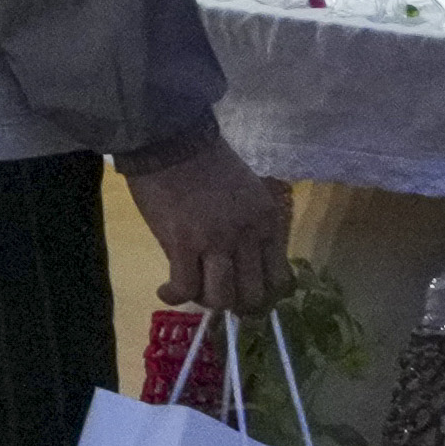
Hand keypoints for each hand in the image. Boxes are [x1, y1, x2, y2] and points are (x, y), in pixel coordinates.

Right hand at [122, 134, 292, 314]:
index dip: (261, 294)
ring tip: (191, 290)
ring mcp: (216, 242)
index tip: (245, 294)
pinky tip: (166, 290)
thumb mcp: (246, 194)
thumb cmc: (206, 163)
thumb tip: (238, 264)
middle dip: (234, 304)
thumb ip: (248, 228)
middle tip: (216, 297)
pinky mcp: (183, 244)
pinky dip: (174, 295)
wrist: (171, 140)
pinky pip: (184, 287)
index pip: (278, 278)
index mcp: (267, 222)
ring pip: (222, 298)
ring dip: (205, 301)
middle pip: (252, 295)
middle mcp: (247, 236)